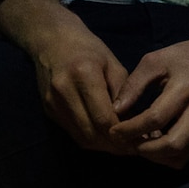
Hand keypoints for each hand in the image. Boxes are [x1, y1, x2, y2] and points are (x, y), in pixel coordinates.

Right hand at [0, 0, 130, 153]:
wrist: (51, 39)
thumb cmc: (88, 48)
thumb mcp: (112, 64)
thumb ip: (123, 93)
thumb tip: (134, 123)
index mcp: (83, 75)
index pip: (104, 118)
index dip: (123, 135)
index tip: (141, 140)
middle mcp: (64, 91)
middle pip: (92, 133)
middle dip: (115, 146)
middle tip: (134, 148)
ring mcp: (52, 102)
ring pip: (81, 138)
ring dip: (103, 147)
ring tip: (122, 146)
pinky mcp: (48, 109)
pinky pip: (72, 133)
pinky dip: (90, 139)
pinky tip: (104, 138)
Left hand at [109, 24, 188, 167]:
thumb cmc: (185, 56)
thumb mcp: (156, 61)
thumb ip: (134, 84)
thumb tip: (116, 109)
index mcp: (184, 90)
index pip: (155, 118)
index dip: (131, 129)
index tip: (114, 130)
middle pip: (172, 145)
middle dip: (144, 150)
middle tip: (125, 142)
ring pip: (180, 155)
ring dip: (155, 156)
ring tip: (137, 144)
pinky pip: (186, 155)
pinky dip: (167, 156)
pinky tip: (153, 143)